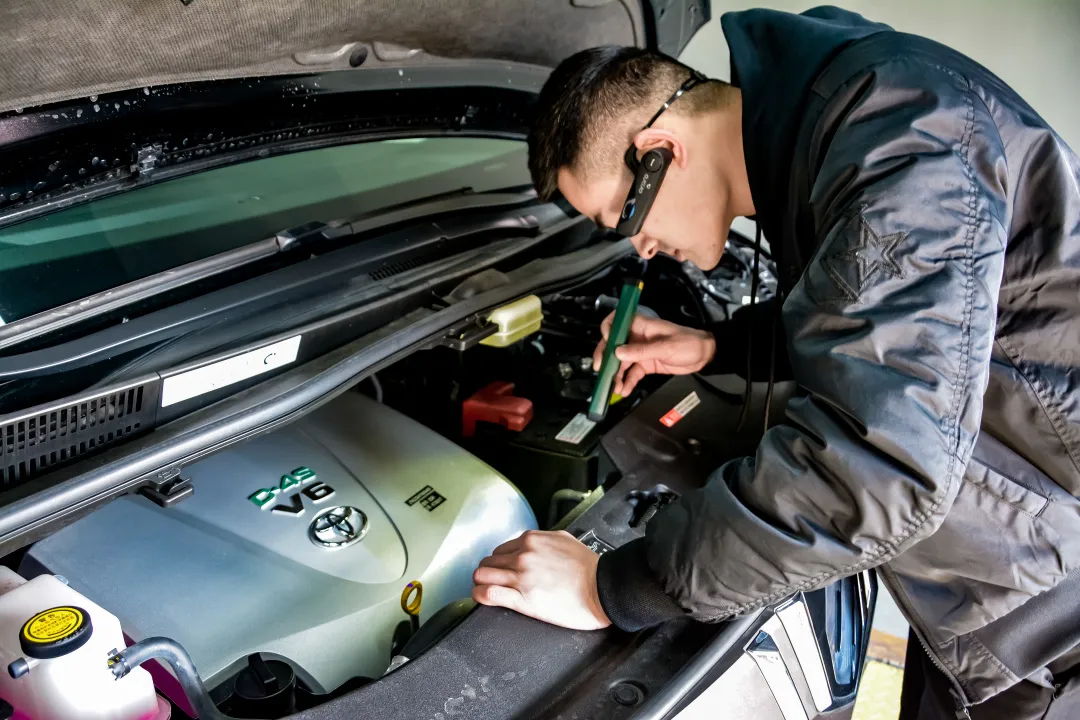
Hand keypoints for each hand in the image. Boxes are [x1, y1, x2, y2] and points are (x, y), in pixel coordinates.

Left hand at [472, 530, 611, 630]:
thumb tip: (532, 544)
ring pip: (483, 575)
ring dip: (480, 582)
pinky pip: (489, 593)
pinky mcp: (523, 599)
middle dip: (487, 572)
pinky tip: (481, 597)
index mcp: (532, 541)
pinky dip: (480, 595)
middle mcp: (523, 556)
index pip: (500, 550)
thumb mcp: (563, 540)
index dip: (498, 562)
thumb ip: (543, 541)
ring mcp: (521, 578)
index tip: (499, 569)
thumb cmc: (589, 568)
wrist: (603, 588)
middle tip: (491, 581)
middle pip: (488, 562)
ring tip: (483, 589)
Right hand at [592, 314, 716, 395]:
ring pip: (621, 362)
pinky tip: (623, 391)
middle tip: (600, 371)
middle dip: (605, 357)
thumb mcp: (666, 347)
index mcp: (641, 326)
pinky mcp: (646, 365)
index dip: (607, 329)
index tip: (607, 342)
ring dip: (615, 374)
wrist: (705, 356)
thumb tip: (617, 352)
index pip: (616, 321)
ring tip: (613, 387)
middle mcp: (636, 338)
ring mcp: (640, 352)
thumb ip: (642, 350)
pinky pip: (632, 373)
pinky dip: (627, 382)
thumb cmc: (688, 344)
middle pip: (613, 345)